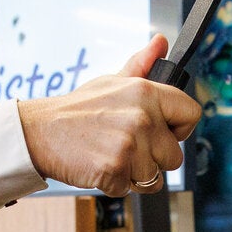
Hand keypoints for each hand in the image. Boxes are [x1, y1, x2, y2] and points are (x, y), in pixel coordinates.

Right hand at [17, 34, 201, 195]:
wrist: (40, 133)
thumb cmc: (77, 110)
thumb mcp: (111, 82)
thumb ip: (141, 66)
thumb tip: (161, 42)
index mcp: (146, 93)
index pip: (191, 114)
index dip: (180, 128)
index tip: (164, 132)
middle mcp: (142, 118)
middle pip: (174, 156)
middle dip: (153, 159)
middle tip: (126, 147)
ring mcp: (130, 145)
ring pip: (154, 177)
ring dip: (134, 174)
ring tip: (110, 154)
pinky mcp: (115, 170)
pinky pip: (132, 189)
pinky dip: (116, 184)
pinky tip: (100, 165)